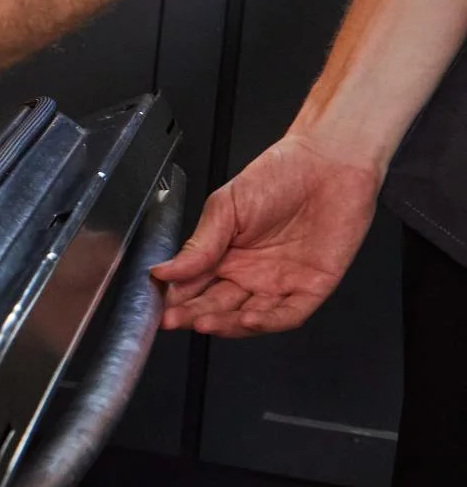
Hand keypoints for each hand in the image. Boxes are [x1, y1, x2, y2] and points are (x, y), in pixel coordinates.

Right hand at [150, 133, 381, 336]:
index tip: (158, 308)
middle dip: (194, 316)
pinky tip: (247, 319)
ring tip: (204, 323)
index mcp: (224, 255)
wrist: (328, 162)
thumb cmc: (278, 175)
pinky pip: (288, 314)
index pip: (194, 286)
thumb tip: (164, 271)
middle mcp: (250, 274)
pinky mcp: (312, 287)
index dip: (176, 300)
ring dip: (226, 324)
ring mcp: (280, 283)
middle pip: (217, 305)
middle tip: (174, 320)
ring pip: (249, 316)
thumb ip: (199, 245)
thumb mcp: (226, 207)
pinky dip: (267, 322)